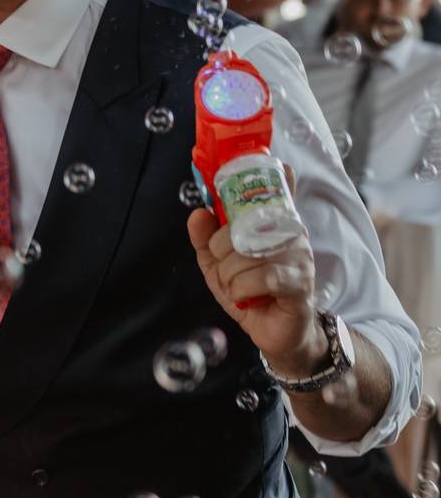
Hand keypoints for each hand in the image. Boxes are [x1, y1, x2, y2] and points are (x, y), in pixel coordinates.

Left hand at [187, 170, 323, 375]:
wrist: (278, 334)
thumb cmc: (251, 292)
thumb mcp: (218, 265)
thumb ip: (205, 239)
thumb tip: (198, 213)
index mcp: (274, 222)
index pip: (276, 186)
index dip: (267, 173)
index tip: (265, 164)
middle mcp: (290, 232)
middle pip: (240, 225)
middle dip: (221, 252)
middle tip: (228, 271)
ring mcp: (298, 255)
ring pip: (246, 253)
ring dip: (229, 277)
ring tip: (238, 287)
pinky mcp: (299, 281)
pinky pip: (260, 276)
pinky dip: (242, 289)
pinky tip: (247, 297)